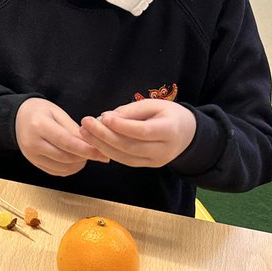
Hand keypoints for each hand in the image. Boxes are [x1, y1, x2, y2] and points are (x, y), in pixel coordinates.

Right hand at [15, 98, 109, 176]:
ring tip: (85, 154)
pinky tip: (75, 160)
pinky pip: (56, 172)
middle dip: (85, 156)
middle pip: (66, 157)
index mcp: (40, 126)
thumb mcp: (57, 113)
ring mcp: (32, 156)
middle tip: (98, 152)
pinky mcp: (34, 163)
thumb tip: (92, 144)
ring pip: (63, 168)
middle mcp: (33, 143)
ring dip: (78, 164)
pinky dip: (69, 168)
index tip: (102, 153)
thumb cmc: (39, 111)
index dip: (86, 149)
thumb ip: (74, 129)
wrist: (17, 118)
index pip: (67, 142)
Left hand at [80, 99, 196, 167]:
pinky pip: (125, 160)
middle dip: (104, 136)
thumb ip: (132, 111)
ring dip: (101, 145)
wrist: (186, 134)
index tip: (103, 118)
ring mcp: (156, 161)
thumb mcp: (155, 105)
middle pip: (130, 146)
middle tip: (85, 123)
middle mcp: (164, 150)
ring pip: (125, 157)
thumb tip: (107, 117)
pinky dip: (108, 151)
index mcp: (170, 131)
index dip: (122, 126)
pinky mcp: (147, 166)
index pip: (143, 131)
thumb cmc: (168, 115)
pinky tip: (95, 141)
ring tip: (85, 132)